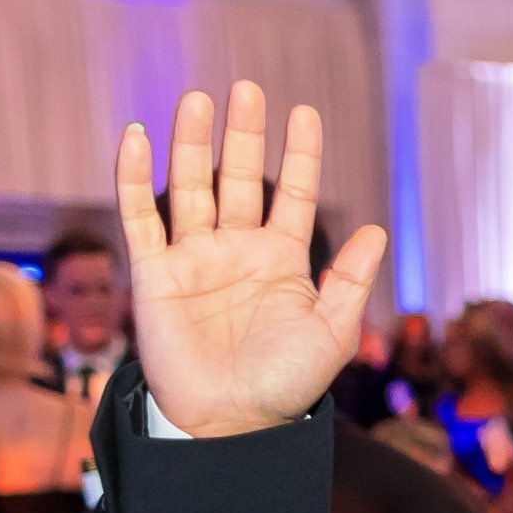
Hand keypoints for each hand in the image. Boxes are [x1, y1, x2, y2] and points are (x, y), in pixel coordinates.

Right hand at [111, 83, 388, 438]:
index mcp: (283, 259)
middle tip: (248, 88)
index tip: (304, 113)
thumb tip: (378, 230)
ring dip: (193, 144)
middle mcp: (237, 249)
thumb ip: (350, 281)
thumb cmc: (286, 384)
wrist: (231, 424)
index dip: (300, 155)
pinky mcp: (154, 273)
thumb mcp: (332, 332)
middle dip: (243, 135)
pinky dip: (134, 177)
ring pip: (191, 187)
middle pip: (239, 178)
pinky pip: (140, 217)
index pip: (294, 193)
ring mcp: (194, 257)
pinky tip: (138, 136)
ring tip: (199, 99)